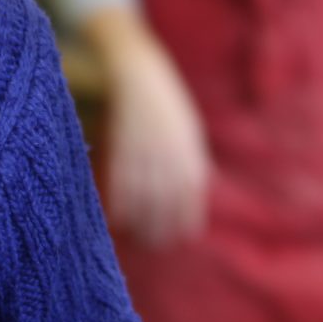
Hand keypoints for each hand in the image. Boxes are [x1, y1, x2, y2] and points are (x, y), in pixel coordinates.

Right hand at [103, 39, 210, 246]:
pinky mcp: (123, 148)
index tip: (179, 238)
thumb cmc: (168, 104)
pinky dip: (119, 204)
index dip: (186, 221)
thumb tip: (205, 183)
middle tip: (154, 246)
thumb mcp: (190, 129)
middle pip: (166, 203)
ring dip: (139, 223)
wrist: (141, 76)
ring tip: (136, 239)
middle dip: (160, 229)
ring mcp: (146, 153)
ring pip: (143, 198)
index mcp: (190, 152)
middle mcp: (170, 156)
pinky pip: (121, 183)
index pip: (191, 197)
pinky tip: (117, 218)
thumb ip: (196, 158)